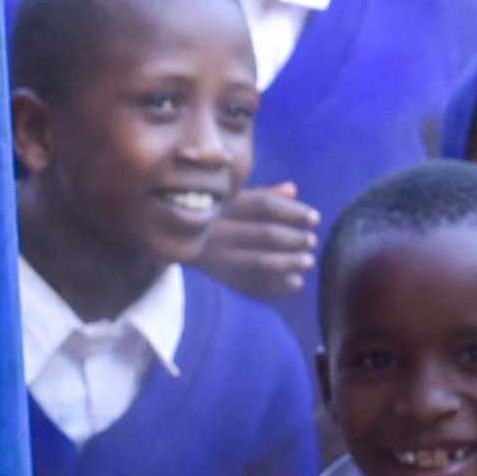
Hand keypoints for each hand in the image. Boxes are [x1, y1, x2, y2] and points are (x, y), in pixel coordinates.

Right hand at [196, 184, 319, 298]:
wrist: (161, 238)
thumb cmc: (209, 214)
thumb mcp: (229, 199)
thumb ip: (261, 195)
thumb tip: (292, 189)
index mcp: (225, 204)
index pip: (264, 205)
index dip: (292, 211)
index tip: (315, 218)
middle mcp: (220, 229)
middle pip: (264, 234)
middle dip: (293, 239)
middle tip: (312, 242)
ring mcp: (215, 256)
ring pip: (257, 261)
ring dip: (287, 263)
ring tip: (309, 262)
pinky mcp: (214, 276)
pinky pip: (247, 284)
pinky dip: (274, 286)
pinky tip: (296, 283)